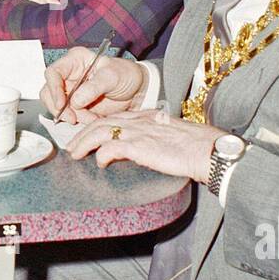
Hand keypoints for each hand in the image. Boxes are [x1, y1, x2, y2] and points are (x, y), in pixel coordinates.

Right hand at [40, 47, 148, 123]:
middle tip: (72, 118)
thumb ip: (94, 87)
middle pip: (49, 91)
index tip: (61, 104)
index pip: (53, 72)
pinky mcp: (76, 104)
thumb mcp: (112, 77)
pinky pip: (68, 114)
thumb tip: (75, 101)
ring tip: (90, 118)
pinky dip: (78, 120)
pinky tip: (92, 119)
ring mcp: (71, 90)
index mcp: (75, 60)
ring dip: (70, 115)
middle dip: (59, 107)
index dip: (53, 89)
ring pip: (56, 105)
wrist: (137, 90)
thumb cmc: (126, 75)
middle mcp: (69, 74)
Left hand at [67, 109, 224, 182]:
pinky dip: (102, 155)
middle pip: (101, 122)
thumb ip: (152, 136)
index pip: (113, 117)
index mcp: (145, 116)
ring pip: (100, 131)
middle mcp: (139, 121)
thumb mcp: (168, 135)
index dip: (96, 126)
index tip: (85, 135)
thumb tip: (141, 148)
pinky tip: (100, 162)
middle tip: (72, 147)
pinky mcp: (140, 146)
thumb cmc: (194, 146)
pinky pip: (111, 147)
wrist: (206, 149)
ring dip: (84, 142)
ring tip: (76, 154)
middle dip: (82, 134)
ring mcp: (138, 132)